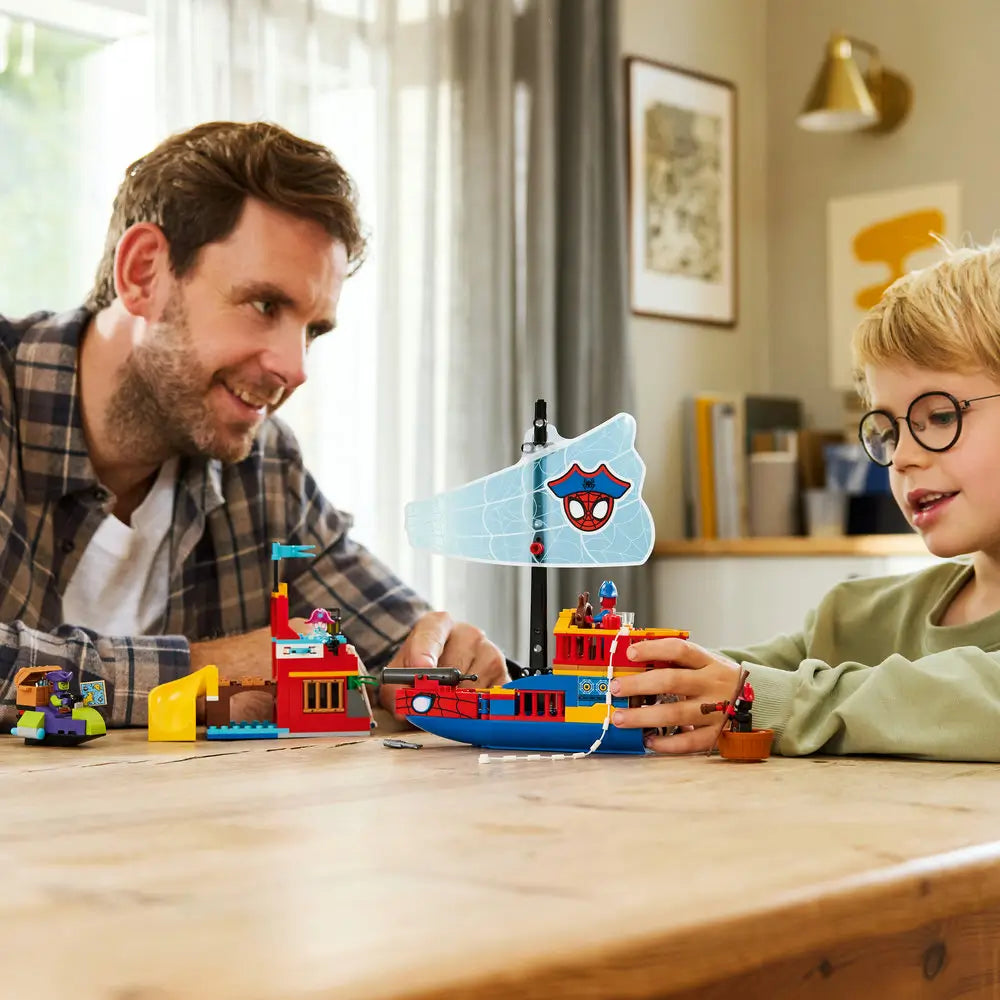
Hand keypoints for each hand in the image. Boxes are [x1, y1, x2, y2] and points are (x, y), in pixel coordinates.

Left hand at [379, 612, 509, 715]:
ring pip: (472, 689)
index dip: (424, 653)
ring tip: (447, 702)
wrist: (446, 668)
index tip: (421, 669)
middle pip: (452, 670)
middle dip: (438, 694)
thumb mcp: (400, 677)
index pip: (431, 634)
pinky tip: (466, 706)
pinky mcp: (504, 674)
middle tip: (428, 707)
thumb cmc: (421, 670)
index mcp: (437, 625)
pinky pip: (490, 700)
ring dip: (457, 705)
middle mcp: (467, 633)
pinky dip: (476, 711)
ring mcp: (490, 652)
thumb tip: (406, 708)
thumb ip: (396, 691)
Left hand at [610, 637, 742, 753]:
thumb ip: (679, 662)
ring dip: (644, 717)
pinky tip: (648, 740)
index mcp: (708, 663)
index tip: (630, 653)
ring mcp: (716, 711)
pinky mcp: (717, 734)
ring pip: (676, 714)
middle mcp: (712, 685)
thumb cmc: (723, 680)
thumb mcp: (707, 663)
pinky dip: (666, 743)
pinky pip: (689, 741)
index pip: (679, 650)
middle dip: (639, 685)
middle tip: (616, 687)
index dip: (653, 649)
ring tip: (621, 718)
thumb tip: (638, 658)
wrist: (765, 701)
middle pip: (672, 682)